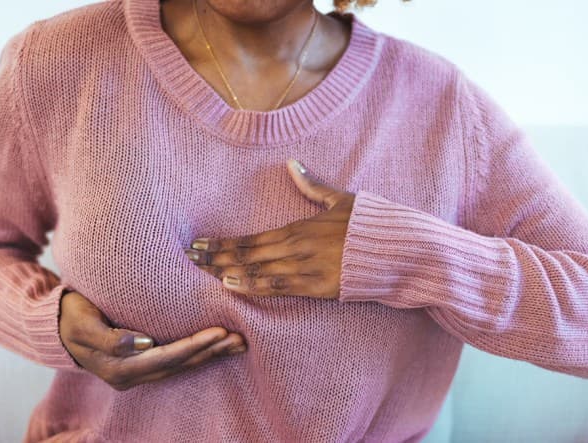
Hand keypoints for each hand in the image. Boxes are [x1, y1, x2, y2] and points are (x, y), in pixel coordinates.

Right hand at [59, 290, 246, 390]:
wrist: (56, 326)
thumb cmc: (71, 317)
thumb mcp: (83, 323)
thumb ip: (109, 336)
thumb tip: (141, 343)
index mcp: (119, 368)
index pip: (166, 358)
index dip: (194, 346)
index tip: (220, 332)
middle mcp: (131, 375)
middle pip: (180, 365)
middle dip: (212, 352)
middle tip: (241, 339)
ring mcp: (138, 372)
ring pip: (182, 365)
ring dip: (211, 354)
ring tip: (238, 343)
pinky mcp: (142, 363)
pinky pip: (176, 360)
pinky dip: (198, 352)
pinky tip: (217, 344)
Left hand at [183, 159, 355, 299]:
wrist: (399, 249)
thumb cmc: (369, 224)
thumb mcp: (341, 199)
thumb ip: (312, 186)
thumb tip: (292, 163)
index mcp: (299, 227)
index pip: (250, 237)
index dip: (222, 242)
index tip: (200, 243)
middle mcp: (296, 248)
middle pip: (246, 254)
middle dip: (216, 256)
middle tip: (189, 258)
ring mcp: (305, 269)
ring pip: (256, 272)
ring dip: (226, 272)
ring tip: (202, 272)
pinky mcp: (317, 288)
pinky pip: (278, 289)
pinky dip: (252, 286)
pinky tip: (231, 286)